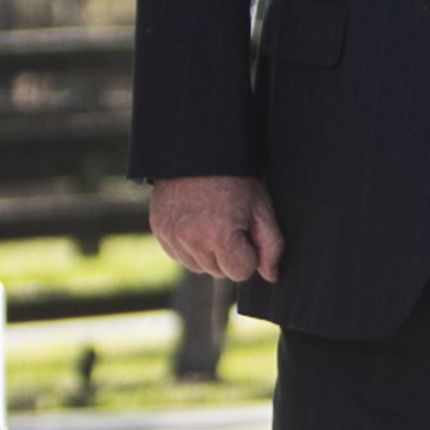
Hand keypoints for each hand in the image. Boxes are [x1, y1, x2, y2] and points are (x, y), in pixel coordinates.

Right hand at [150, 174, 281, 284]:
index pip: (241, 272)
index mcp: (220, 235)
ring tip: (213, 222)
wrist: (199, 153)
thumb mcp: (261, 208)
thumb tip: (269, 276)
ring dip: (209, 253)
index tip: (245, 229)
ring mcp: (172, 236)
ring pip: (199, 267)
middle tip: (229, 222)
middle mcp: (192, 239)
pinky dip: (190, 247)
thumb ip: (271, 246)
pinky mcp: (159, 231)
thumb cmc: (235, 179)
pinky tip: (197, 223)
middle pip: (220, 273)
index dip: (249, 253)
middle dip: (229, 254)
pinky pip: (180, 256)